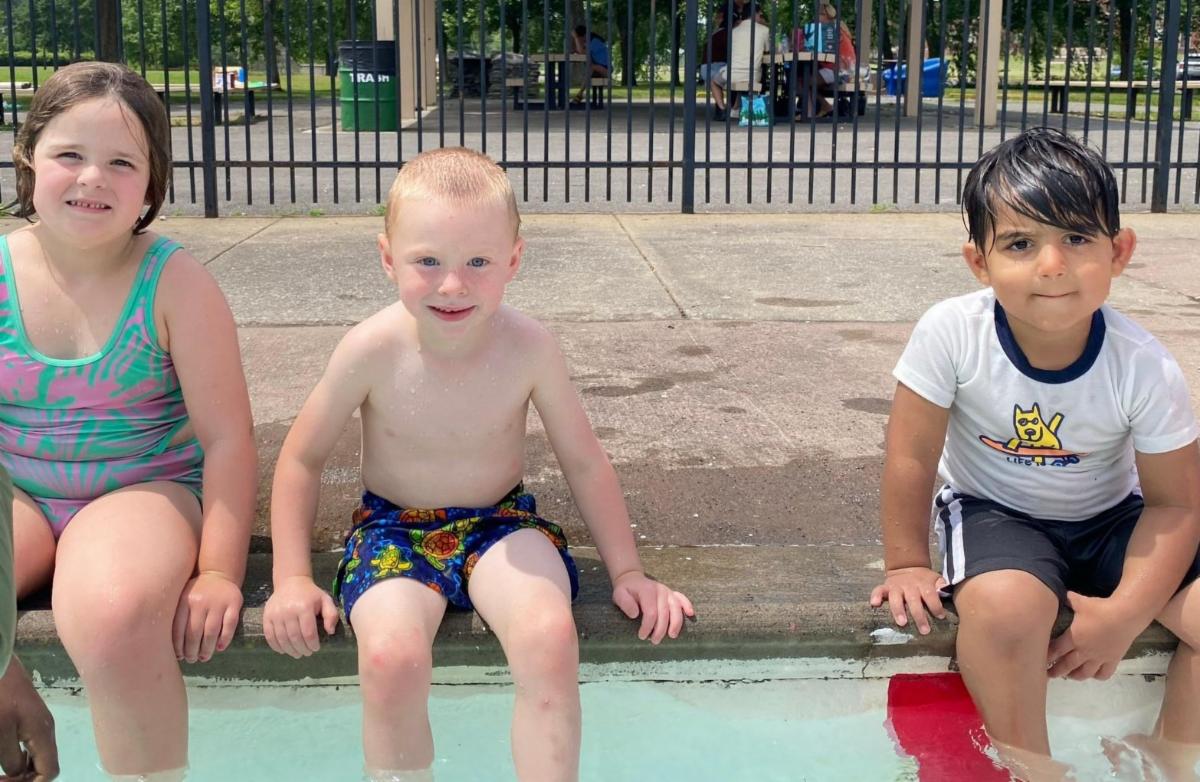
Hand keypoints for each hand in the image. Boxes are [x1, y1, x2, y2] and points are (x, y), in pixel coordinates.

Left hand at [0, 656, 57, 780]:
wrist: (0, 665)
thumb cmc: (0, 697)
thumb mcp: (0, 730)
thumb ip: (9, 755)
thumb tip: (16, 771)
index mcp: (42, 735)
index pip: (49, 771)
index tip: (6, 781)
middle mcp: (46, 731)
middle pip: (45, 766)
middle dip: (25, 778)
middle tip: (2, 778)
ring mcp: (40, 724)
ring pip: (38, 757)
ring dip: (22, 770)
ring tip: (2, 772)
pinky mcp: (31, 719)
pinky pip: (32, 746)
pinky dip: (20, 758)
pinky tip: (6, 757)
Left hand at [172, 571, 242, 663]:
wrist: (218, 574)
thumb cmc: (195, 592)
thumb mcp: (181, 598)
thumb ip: (175, 617)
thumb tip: (169, 647)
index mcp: (185, 601)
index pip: (179, 630)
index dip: (179, 647)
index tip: (179, 656)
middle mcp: (201, 601)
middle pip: (195, 633)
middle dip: (192, 651)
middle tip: (192, 660)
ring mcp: (218, 602)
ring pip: (212, 632)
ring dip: (207, 649)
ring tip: (204, 657)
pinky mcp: (234, 603)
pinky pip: (230, 625)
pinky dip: (225, 639)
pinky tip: (220, 648)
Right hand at [262, 576, 339, 658]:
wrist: (290, 582)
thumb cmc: (310, 594)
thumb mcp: (325, 600)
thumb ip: (331, 615)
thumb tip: (330, 632)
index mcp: (304, 607)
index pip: (308, 633)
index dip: (312, 644)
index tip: (316, 648)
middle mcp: (288, 611)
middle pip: (295, 638)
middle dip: (302, 649)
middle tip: (307, 653)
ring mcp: (276, 614)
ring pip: (282, 639)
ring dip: (290, 650)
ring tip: (297, 653)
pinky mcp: (266, 616)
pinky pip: (269, 635)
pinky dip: (276, 646)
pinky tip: (283, 650)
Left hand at [611, 571, 694, 643]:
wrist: (632, 580)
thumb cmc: (626, 591)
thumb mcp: (619, 595)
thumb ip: (625, 603)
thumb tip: (635, 614)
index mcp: (647, 591)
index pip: (651, 611)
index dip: (648, 626)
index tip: (642, 636)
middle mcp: (659, 590)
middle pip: (664, 612)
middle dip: (660, 629)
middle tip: (654, 641)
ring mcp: (667, 591)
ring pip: (675, 608)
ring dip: (675, 623)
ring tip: (672, 635)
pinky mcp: (672, 593)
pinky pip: (682, 598)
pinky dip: (687, 605)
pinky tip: (690, 614)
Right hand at [869, 566, 947, 634]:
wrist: (907, 566)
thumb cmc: (924, 579)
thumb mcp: (935, 579)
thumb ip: (942, 585)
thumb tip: (945, 590)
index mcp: (923, 584)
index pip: (930, 594)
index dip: (935, 606)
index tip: (940, 616)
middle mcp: (909, 585)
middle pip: (913, 600)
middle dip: (918, 615)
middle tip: (924, 630)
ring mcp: (896, 586)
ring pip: (896, 598)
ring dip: (898, 610)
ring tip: (902, 623)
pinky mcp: (885, 587)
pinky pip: (878, 590)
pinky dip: (875, 596)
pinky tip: (874, 604)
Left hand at [1046, 592, 1142, 680]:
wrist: (1125, 616)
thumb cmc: (1100, 609)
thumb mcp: (1080, 602)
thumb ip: (1069, 600)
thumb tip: (1062, 593)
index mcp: (1073, 638)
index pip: (1056, 650)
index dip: (1048, 656)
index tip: (1040, 661)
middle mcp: (1084, 651)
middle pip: (1067, 665)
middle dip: (1056, 671)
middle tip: (1048, 675)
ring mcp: (1099, 658)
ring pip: (1084, 673)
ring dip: (1075, 676)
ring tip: (1069, 676)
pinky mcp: (1113, 660)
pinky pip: (1104, 673)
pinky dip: (1097, 676)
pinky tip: (1093, 675)